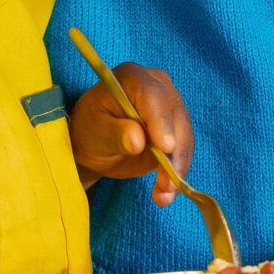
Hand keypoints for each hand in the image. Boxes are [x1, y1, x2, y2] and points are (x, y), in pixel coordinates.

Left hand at [70, 63, 193, 203]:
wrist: (95, 142)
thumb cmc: (89, 129)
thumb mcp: (94, 131)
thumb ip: (115, 133)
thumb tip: (138, 141)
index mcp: (133, 77)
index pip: (153, 96)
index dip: (161, 121)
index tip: (165, 148)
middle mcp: (158, 86)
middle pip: (175, 117)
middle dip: (173, 152)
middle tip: (166, 183)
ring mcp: (170, 107)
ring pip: (183, 137)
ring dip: (177, 168)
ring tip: (164, 195)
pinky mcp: (176, 129)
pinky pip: (182, 151)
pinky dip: (176, 173)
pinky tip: (165, 193)